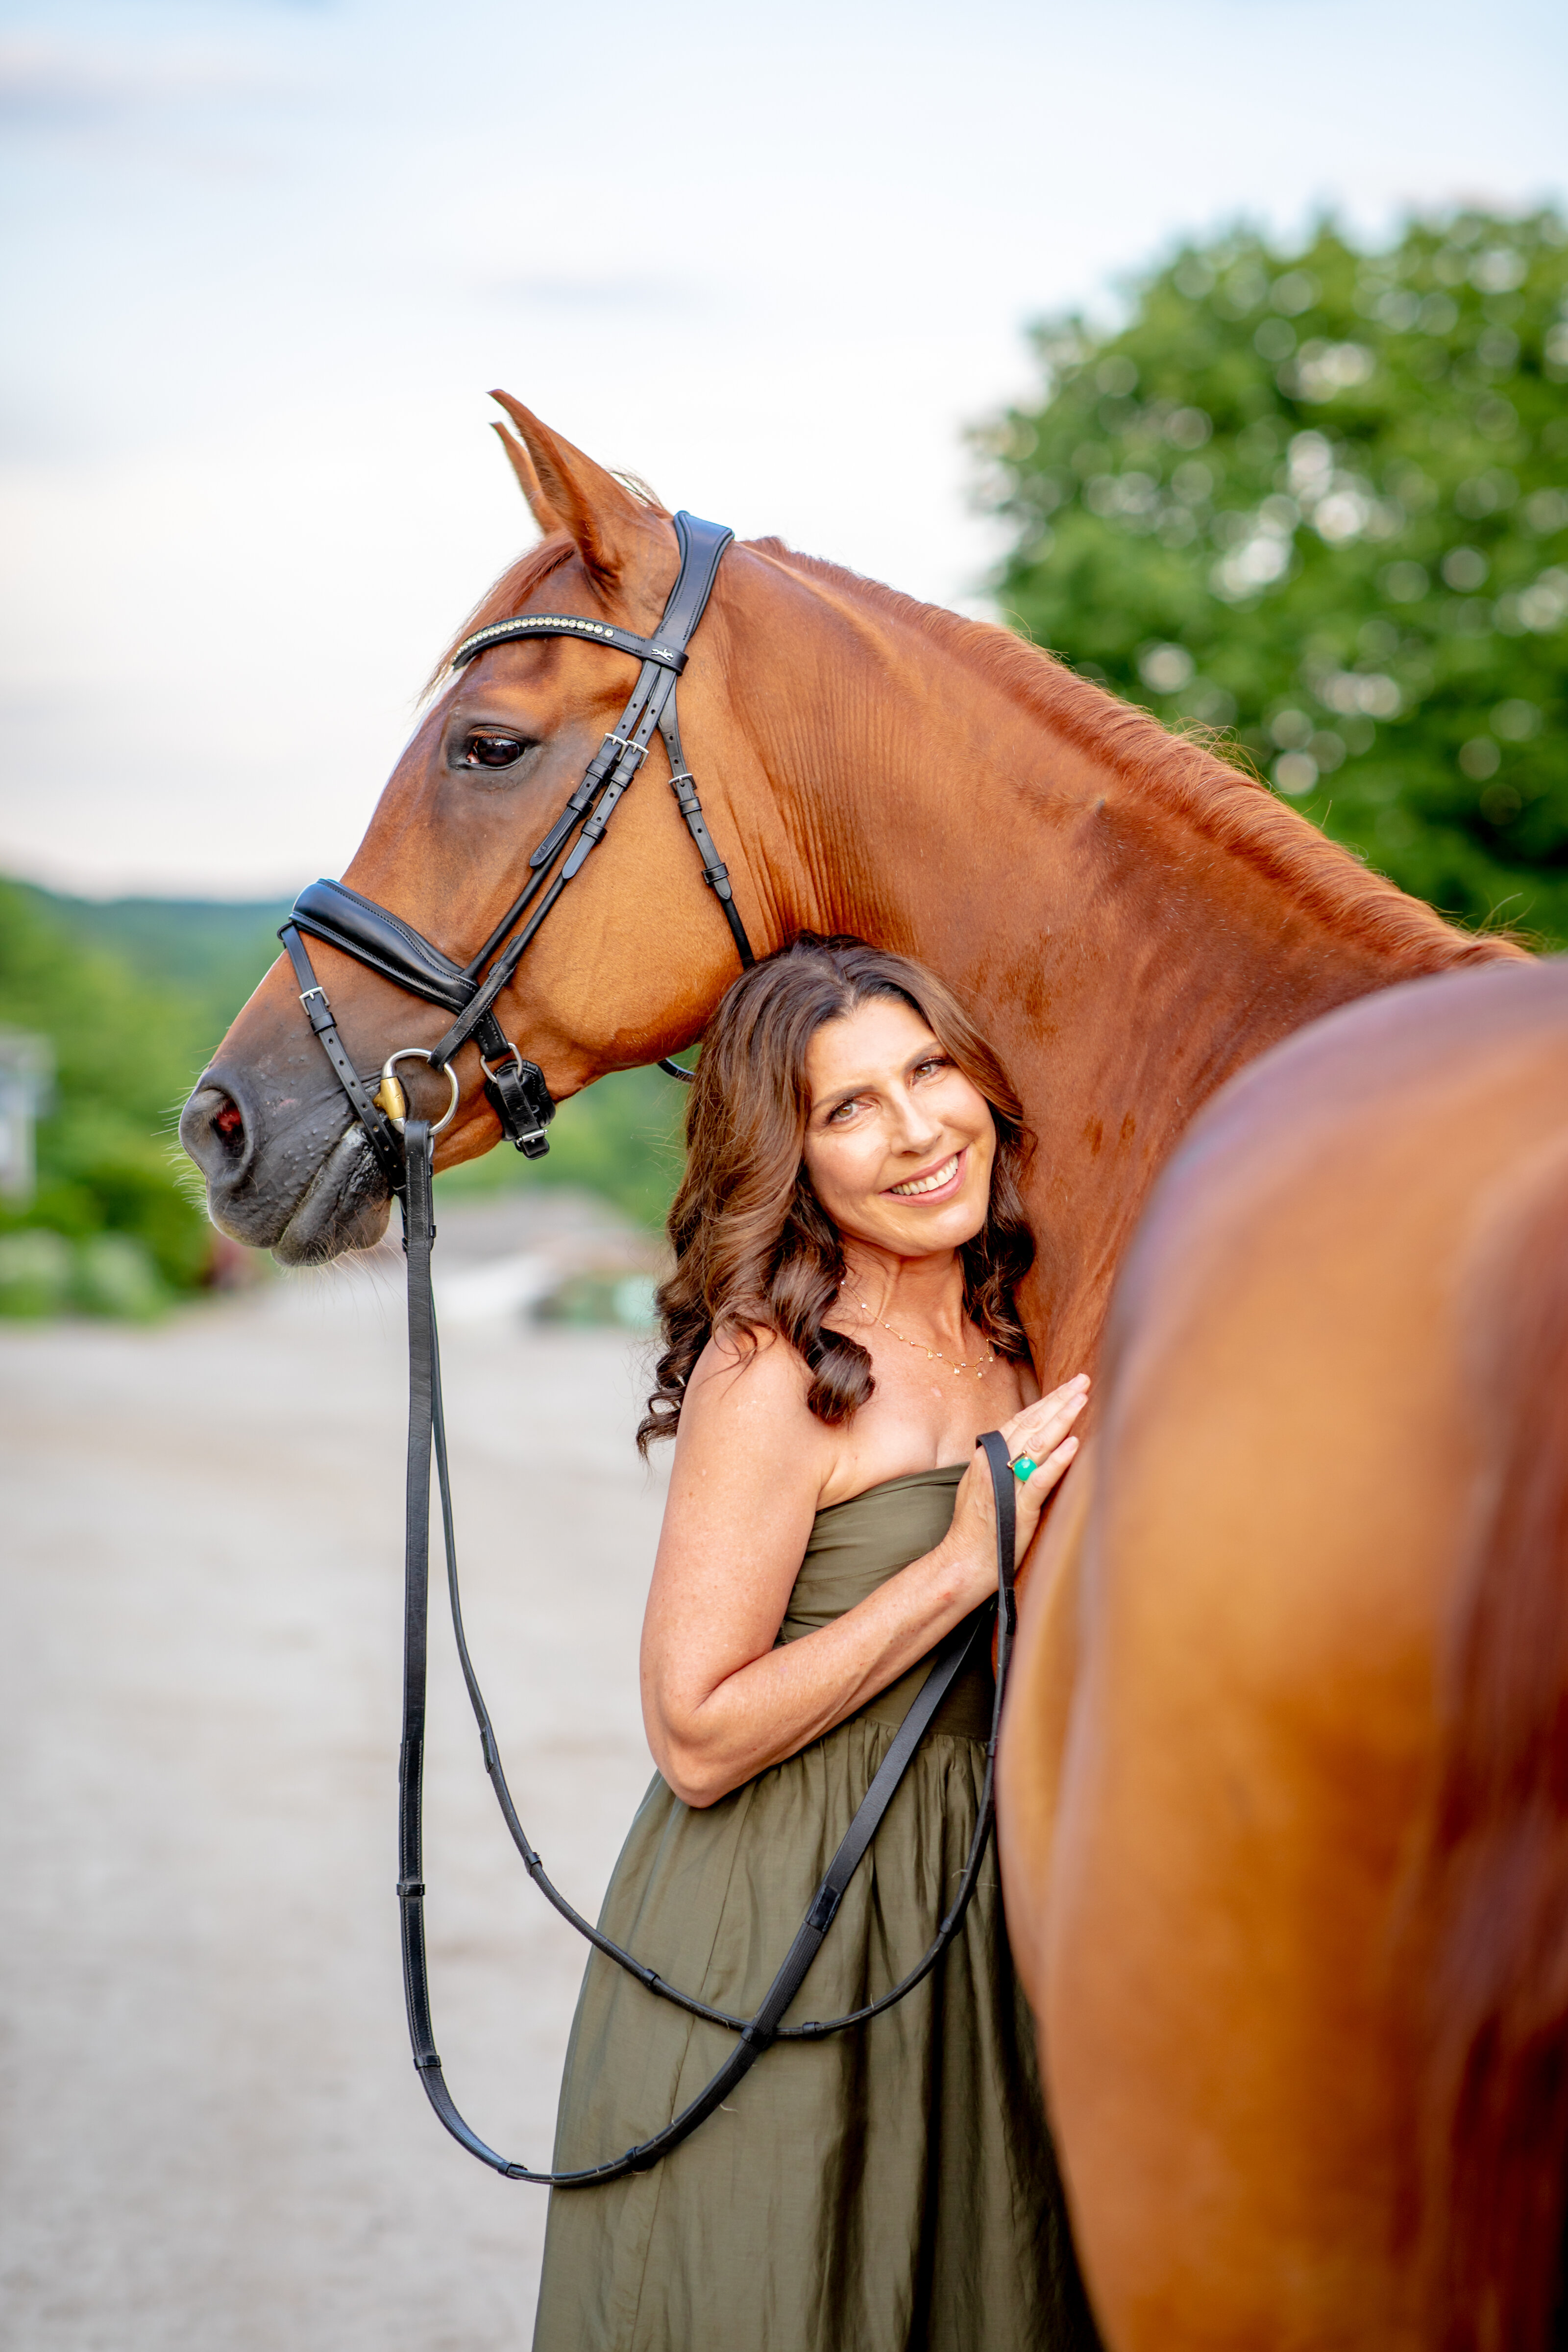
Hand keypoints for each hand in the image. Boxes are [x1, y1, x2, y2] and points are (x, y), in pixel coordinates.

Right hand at [942, 1376, 1089, 1603]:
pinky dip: (1057, 1461)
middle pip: (1031, 1424)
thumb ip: (998, 1461)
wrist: (963, 1560)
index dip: (1045, 1402)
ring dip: (1061, 1419)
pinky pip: (1039, 1480)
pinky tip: (1073, 1444)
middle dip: (1058, 1400)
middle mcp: (994, 1464)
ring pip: (1037, 1445)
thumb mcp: (981, 1483)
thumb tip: (1020, 1445)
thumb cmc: (975, 1525)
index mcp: (987, 1456)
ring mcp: (1006, 1485)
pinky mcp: (1018, 1508)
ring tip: (1082, 1400)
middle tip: (1082, 1380)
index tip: (1067, 1387)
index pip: (1020, 1420)